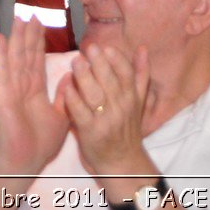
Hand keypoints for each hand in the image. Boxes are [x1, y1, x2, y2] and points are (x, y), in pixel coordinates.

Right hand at [0, 18, 69, 176]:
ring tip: (17, 19)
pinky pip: (2, 72)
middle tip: (30, 13)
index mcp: (34, 90)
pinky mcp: (2, 96)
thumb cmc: (41, 143)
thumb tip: (72, 75)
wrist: (25, 161)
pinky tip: (1, 39)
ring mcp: (10, 89)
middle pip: (25, 55)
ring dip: (15, 39)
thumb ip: (65, 96)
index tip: (39, 24)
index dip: (37, 42)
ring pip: (14, 59)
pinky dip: (1, 55)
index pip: (36, 61)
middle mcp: (21, 86)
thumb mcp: (61, 117)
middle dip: (27, 35)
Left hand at [59, 43, 155, 178]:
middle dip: (99, 63)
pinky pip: (81, 113)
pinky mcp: (90, 132)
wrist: (122, 162)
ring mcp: (105, 120)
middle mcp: (120, 107)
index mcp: (132, 97)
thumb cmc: (127, 128)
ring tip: (76, 61)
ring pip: (95, 95)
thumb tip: (142, 47)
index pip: (126, 74)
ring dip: (85, 76)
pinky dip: (74, 99)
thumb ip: (140, 74)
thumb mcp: (138, 101)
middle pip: (110, 81)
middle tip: (88, 48)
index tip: (106, 48)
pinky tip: (67, 86)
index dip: (117, 60)